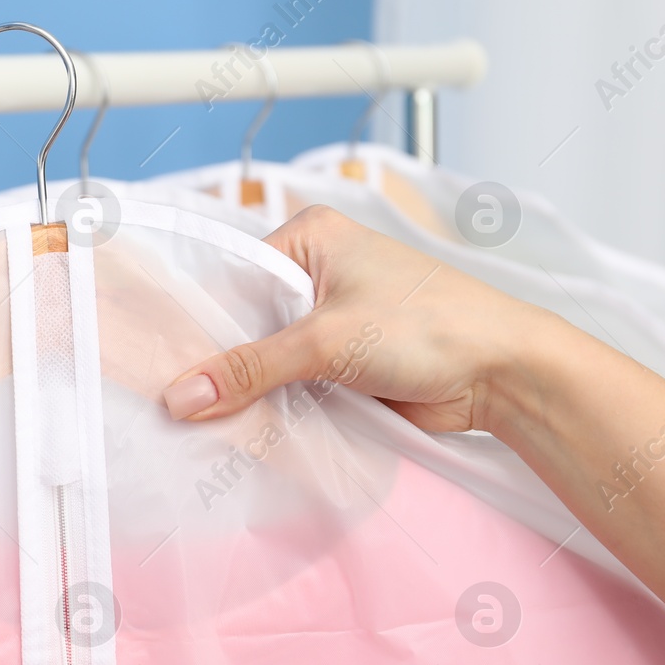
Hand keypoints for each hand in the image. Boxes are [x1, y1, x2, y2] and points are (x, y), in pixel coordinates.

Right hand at [160, 204, 664, 619]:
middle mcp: (316, 271)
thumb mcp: (326, 341)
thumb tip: (181, 396)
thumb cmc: (432, 326)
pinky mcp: (343, 362)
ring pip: (266, 357)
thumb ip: (251, 370)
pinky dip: (275, 405)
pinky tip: (244, 427)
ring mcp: (330, 319)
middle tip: (177, 400)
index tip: (160, 362)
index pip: (230, 277)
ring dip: (250, 388)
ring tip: (203, 419)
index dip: (198, 322)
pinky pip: (291, 384)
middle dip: (221, 361)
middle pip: (244, 320)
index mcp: (310, 237)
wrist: (505, 374)